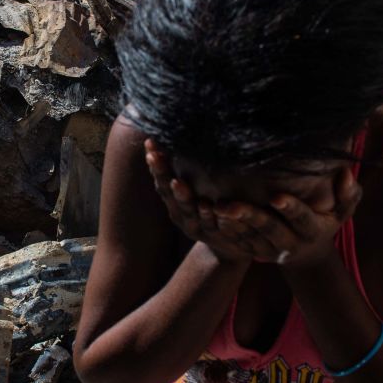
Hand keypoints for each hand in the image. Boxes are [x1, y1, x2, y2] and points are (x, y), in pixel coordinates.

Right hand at [144, 140, 254, 262]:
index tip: (149, 142)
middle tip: (154, 155)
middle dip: (161, 173)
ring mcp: (195, 226)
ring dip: (181, 196)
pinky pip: (209, 224)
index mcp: (174, 200)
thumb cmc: (214, 211)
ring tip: (176, 182)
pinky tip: (205, 205)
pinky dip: (206, 215)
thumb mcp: (200, 192)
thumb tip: (185, 137)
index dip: (155, 163)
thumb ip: (192, 171)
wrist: (233, 245)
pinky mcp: (213, 236)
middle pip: (167, 192)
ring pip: (186, 209)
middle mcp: (179, 213)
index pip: (161, 178)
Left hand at [219, 166, 362, 267]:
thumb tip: (346, 174)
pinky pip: (238, 243)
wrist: (308, 256)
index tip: (276, 196)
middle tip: (229, 205)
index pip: (302, 218)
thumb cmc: (326, 222)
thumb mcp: (343, 212)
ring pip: (250, 237)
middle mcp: (291, 242)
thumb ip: (350, 195)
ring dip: (231, 224)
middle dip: (250, 216)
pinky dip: (225, 231)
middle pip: (269, 229)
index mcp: (313, 230)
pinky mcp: (256, 252)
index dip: (290, 208)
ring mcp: (271, 250)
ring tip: (215, 208)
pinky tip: (210, 217)